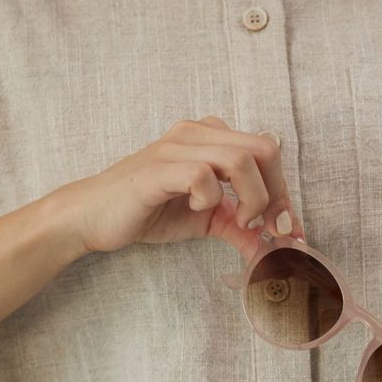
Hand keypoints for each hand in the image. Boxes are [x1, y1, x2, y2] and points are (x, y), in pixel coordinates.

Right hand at [54, 116, 304, 261]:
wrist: (95, 218)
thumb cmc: (149, 211)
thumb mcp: (207, 221)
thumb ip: (241, 228)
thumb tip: (275, 248)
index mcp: (212, 138)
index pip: (268, 151)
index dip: (284, 191)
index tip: (286, 229)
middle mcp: (197, 133)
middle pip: (265, 148)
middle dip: (277, 194)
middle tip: (269, 228)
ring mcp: (177, 147)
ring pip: (241, 159)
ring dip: (252, 199)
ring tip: (240, 223)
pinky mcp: (159, 169)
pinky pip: (203, 176)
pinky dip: (212, 198)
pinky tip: (199, 209)